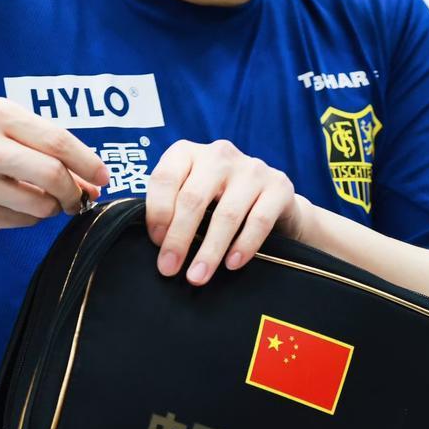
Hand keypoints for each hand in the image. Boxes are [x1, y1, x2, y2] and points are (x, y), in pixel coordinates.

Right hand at [0, 97, 108, 235]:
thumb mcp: (0, 129)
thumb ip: (47, 148)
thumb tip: (95, 183)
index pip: (59, 141)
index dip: (88, 162)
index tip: (103, 176)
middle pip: (55, 175)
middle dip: (76, 191)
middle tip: (79, 198)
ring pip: (43, 205)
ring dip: (52, 207)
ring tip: (38, 198)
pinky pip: (23, 222)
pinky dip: (28, 217)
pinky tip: (9, 204)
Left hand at [145, 138, 306, 283]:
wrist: (273, 200)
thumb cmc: (218, 201)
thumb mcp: (191, 194)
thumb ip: (170, 209)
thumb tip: (149, 244)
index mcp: (188, 152)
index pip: (165, 179)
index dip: (157, 214)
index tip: (155, 244)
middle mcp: (219, 154)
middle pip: (193, 199)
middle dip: (178, 239)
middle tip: (169, 269)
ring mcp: (252, 168)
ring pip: (225, 214)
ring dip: (209, 251)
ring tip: (197, 277)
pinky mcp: (279, 186)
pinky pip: (259, 221)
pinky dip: (243, 246)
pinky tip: (232, 264)